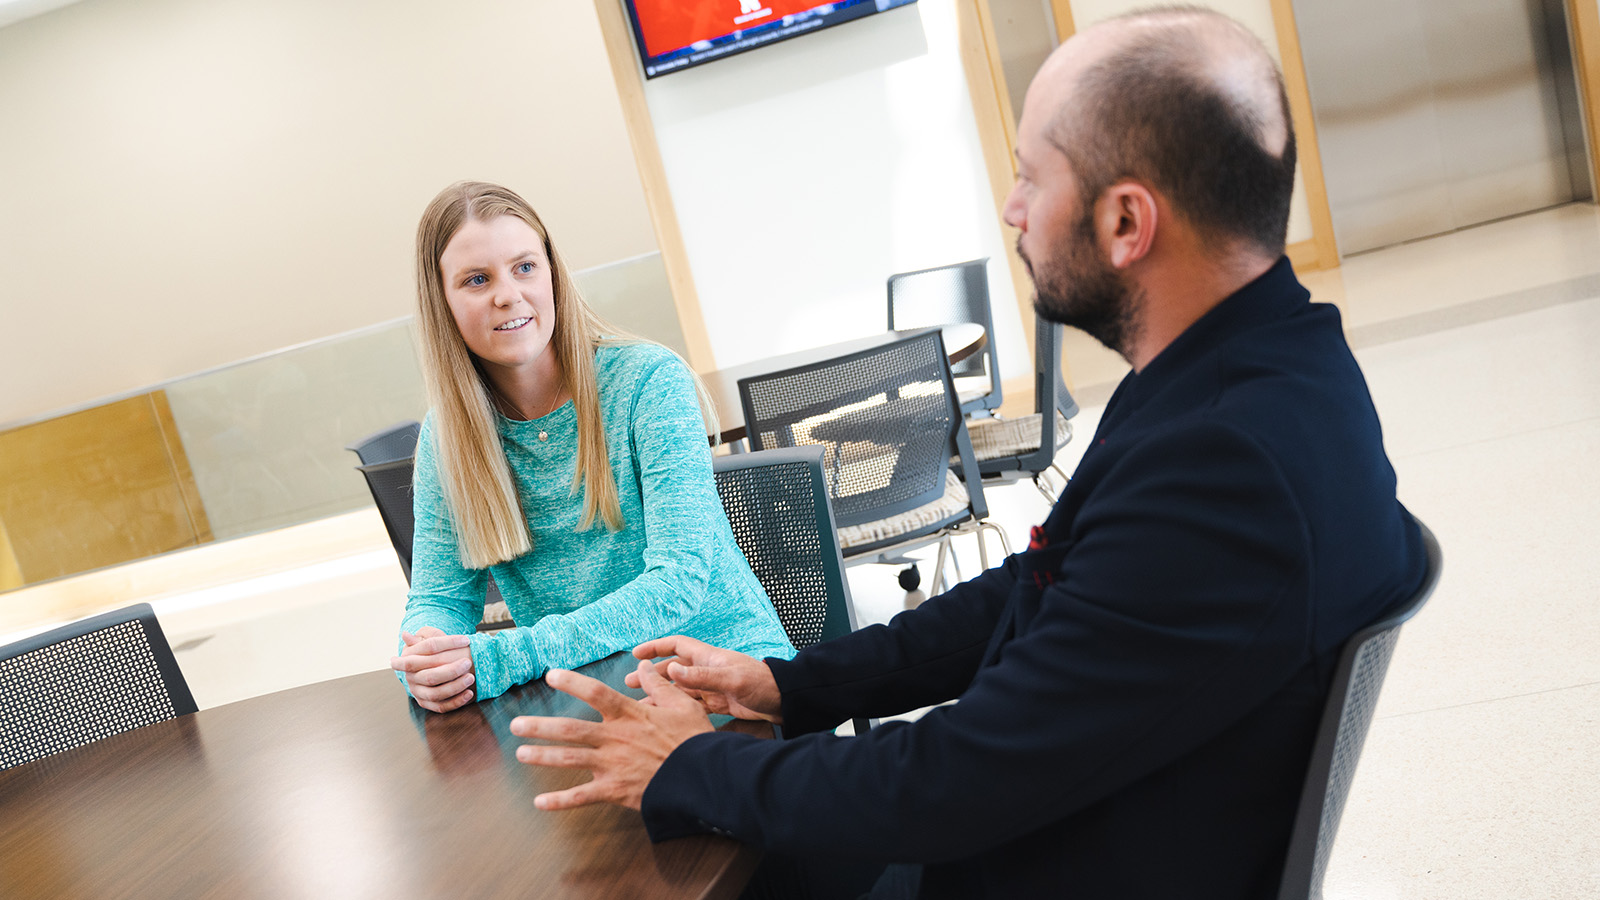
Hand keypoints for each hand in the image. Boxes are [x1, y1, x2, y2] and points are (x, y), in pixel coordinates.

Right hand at [390, 626, 475, 712]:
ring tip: (470, 678)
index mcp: (408, 657)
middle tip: (468, 663)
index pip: (428, 648)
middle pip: (430, 676)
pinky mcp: (426, 703)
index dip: (448, 643)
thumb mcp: (430, 637)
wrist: (435, 663)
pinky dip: (456, 702)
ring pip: (435, 693)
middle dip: (452, 671)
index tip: (465, 640)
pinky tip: (469, 693)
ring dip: (455, 687)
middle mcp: (410, 677)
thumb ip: (425, 636)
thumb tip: (406, 636)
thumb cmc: (436, 648)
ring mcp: (417, 691)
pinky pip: (441, 707)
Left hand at [510, 660, 712, 809]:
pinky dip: (559, 801)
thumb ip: (660, 686)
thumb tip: (647, 666)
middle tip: (516, 725)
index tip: (551, 676)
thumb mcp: (683, 705)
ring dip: (542, 757)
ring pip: (569, 759)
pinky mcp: (615, 790)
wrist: (703, 777)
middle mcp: (615, 738)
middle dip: (540, 727)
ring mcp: (612, 765)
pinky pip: (581, 797)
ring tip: (521, 754)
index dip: (571, 682)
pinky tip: (540, 803)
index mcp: (630, 715)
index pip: (595, 693)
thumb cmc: (695, 740)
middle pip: (570, 729)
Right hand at [627, 636, 782, 723]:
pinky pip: (690, 704)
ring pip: (679, 689)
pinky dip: (676, 707)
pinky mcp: (717, 702)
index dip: (656, 647)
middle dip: (651, 674)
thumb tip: (672, 670)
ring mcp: (711, 686)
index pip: (677, 646)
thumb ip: (702, 676)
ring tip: (640, 704)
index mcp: (709, 658)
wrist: (784, 701)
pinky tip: (664, 716)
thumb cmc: (762, 684)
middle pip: (673, 669)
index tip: (636, 654)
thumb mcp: (731, 680)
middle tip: (628, 684)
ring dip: (660, 694)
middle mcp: (707, 670)